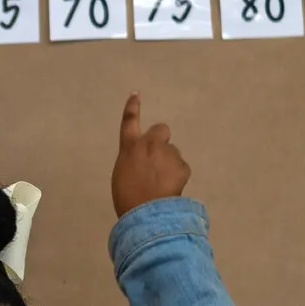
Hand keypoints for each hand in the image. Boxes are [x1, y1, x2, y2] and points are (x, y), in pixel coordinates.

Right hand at [112, 93, 190, 217]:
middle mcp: (150, 144)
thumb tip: (144, 162)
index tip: (135, 94)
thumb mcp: (122, 174)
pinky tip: (171, 188)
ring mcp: (168, 153)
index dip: (132, 107)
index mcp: (130, 147)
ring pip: (172, 153)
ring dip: (169, 162)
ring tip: (162, 182)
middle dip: (161, 139)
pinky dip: (177, 176)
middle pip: (161, 130)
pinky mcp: (182, 165)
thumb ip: (133, 160)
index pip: (129, 121)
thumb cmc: (126, 196)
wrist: (146, 212)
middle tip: (158, 158)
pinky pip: (180, 167)